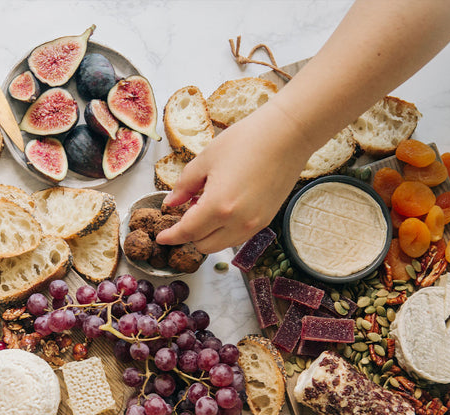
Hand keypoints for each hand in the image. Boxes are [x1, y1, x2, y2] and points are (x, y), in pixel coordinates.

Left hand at [155, 101, 313, 253]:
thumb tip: (172, 202)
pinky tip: (223, 207)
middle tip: (187, 211)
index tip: (161, 237)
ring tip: (206, 205)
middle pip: (203, 245)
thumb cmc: (247, 140)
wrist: (288, 134)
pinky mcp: (266, 220)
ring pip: (221, 244)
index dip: (171, 236)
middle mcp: (237, 222)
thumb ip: (185, 185)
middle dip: (189, 234)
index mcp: (218, 207)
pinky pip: (238, 236)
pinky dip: (225, 230)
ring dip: (208, 233)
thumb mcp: (206, 159)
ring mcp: (254, 224)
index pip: (187, 232)